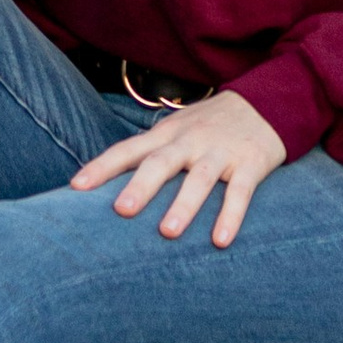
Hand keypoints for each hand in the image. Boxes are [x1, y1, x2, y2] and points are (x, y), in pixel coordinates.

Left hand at [70, 90, 287, 248]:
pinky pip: (240, 192)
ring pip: (200, 178)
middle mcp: (189, 141)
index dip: (102, 167)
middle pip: (161, 162)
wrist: (266, 102)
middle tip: (121, 210)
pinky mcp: (250, 163)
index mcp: (166, 134)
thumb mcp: (176, 129)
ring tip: (169, 232)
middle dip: (141, 186)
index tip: (76, 187)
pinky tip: (220, 240)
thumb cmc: (209, 124)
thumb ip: (149, 154)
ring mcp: (220, 151)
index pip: (128, 149)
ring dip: (184, 204)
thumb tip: (109, 187)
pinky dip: (231, 215)